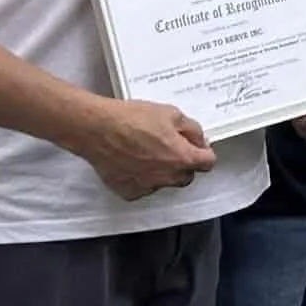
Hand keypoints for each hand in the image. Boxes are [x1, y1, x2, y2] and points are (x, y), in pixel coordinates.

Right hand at [72, 99, 217, 201]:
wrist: (98, 129)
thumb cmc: (132, 119)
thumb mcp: (171, 114)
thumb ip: (191, 130)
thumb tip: (199, 140)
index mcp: (182, 157)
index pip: (207, 163)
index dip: (204, 153)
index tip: (198, 148)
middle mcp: (167, 177)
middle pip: (186, 176)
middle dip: (184, 163)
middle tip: (171, 147)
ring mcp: (147, 186)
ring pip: (165, 182)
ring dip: (163, 171)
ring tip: (148, 151)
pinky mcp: (129, 191)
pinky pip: (144, 187)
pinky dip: (142, 178)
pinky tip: (133, 162)